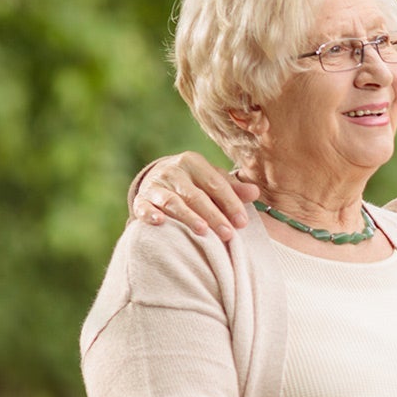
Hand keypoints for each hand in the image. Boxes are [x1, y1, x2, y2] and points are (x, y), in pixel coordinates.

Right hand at [133, 152, 258, 239]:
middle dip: (213, 215)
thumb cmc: (195, 183)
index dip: (230, 203)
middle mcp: (173, 171)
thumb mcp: (213, 181)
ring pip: (172, 201)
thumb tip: (255, 193)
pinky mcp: (141, 199)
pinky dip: (150, 214)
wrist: (158, 178)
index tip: (242, 223)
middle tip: (228, 234)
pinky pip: (144, 206)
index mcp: (193, 162)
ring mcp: (155, 185)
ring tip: (202, 230)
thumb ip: (233, 189)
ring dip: (187, 216)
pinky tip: (160, 222)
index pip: (215, 184)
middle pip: (195, 195)